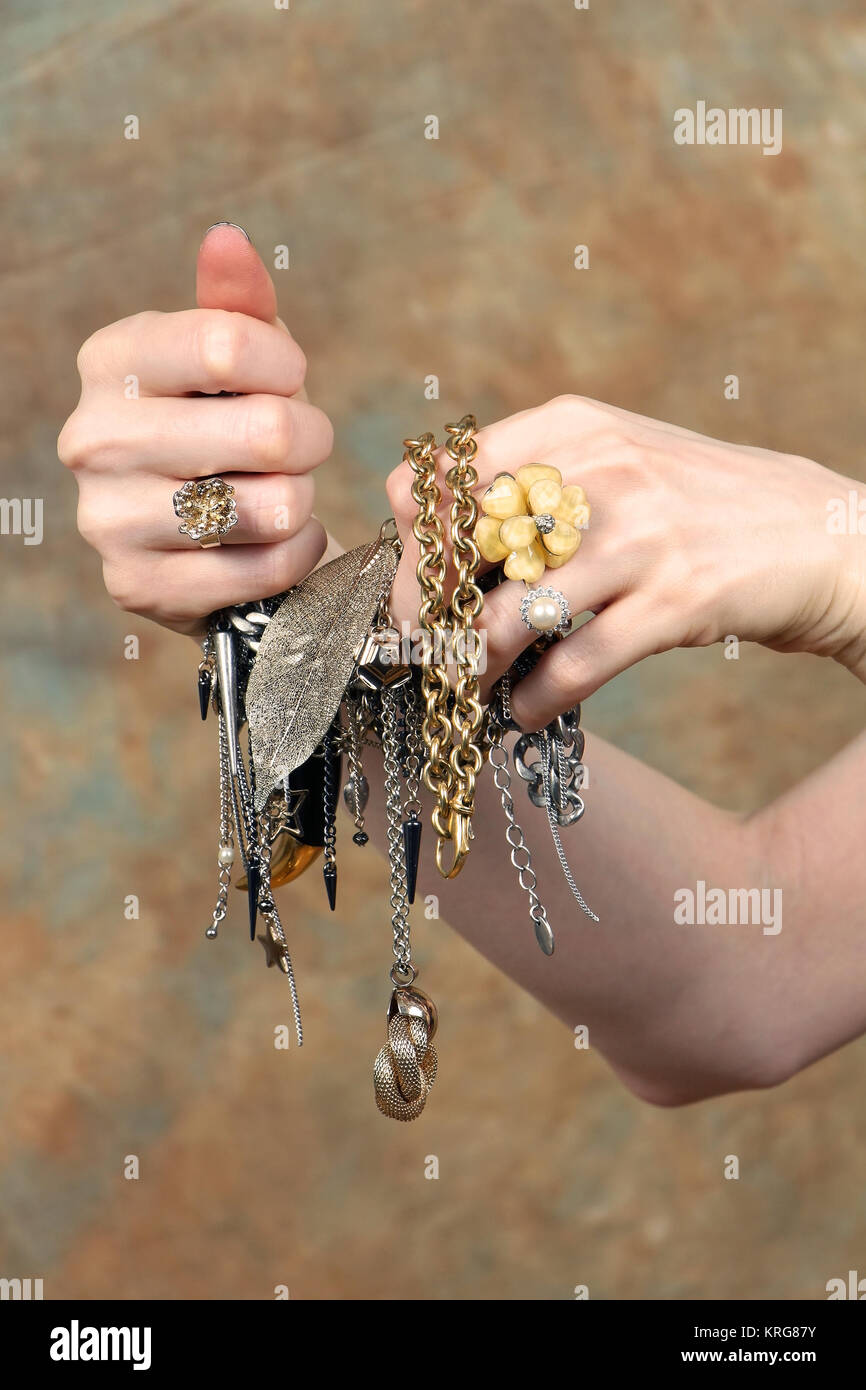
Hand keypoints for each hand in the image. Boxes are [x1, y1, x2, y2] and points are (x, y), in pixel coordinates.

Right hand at [58, 224, 331, 634]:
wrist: (201, 535)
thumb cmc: (226, 423)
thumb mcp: (237, 356)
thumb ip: (237, 300)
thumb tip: (228, 240)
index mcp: (111, 362)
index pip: (228, 344)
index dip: (286, 367)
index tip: (290, 381)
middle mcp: (93, 438)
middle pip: (266, 432)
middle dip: (309, 440)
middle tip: (299, 449)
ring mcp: (108, 520)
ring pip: (272, 506)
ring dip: (301, 500)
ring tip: (282, 493)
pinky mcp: (138, 587)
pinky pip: (266, 568)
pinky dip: (295, 555)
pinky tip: (278, 542)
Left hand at [387, 395, 865, 727]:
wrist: (818, 535)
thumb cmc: (698, 503)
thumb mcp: (619, 457)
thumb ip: (537, 479)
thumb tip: (434, 537)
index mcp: (572, 428)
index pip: (444, 475)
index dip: (411, 538)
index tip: (413, 581)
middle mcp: (600, 472)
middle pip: (462, 550)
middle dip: (427, 613)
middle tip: (426, 650)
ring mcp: (640, 536)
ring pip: (509, 615)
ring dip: (474, 668)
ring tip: (470, 688)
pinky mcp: (676, 600)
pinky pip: (575, 664)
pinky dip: (535, 700)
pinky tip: (524, 712)